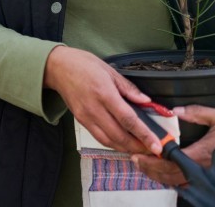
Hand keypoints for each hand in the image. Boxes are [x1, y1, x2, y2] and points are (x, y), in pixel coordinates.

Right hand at [43, 46, 162, 155]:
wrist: (57, 67)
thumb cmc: (83, 64)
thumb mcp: (108, 70)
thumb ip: (128, 87)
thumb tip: (145, 101)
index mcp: (104, 93)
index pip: (128, 119)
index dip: (144, 134)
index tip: (156, 145)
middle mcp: (95, 108)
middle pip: (120, 136)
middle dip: (138, 146)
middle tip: (152, 150)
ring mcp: (86, 117)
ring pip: (109, 141)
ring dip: (126, 148)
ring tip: (140, 149)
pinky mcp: (81, 121)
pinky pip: (99, 138)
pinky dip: (113, 144)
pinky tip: (122, 142)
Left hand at [130, 104, 214, 186]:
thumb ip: (195, 112)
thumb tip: (173, 110)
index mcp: (202, 154)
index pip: (171, 161)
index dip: (153, 159)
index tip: (138, 153)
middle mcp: (203, 170)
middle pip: (171, 176)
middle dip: (151, 169)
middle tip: (135, 159)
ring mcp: (208, 178)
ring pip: (178, 183)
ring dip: (160, 176)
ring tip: (144, 166)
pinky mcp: (212, 180)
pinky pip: (188, 184)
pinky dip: (173, 179)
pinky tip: (163, 171)